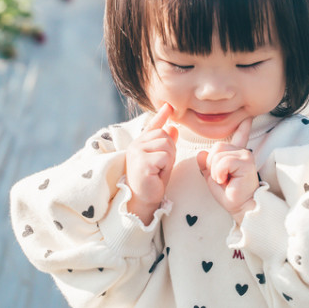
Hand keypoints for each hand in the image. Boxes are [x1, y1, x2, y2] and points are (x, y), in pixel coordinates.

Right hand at [125, 104, 178, 223]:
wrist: (142, 201)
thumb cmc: (152, 182)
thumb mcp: (162, 160)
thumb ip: (166, 144)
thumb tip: (173, 127)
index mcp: (140, 143)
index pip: (152, 126)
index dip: (161, 116)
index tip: (168, 106)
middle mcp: (136, 145)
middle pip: (164, 135)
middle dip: (170, 150)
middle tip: (162, 166)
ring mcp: (137, 153)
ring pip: (166, 144)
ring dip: (169, 159)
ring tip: (159, 171)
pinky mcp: (141, 162)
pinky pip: (165, 156)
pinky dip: (166, 167)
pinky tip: (157, 175)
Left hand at [196, 118, 257, 223]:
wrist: (240, 206)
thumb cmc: (229, 194)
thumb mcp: (212, 177)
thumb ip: (206, 164)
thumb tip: (201, 153)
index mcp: (236, 154)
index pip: (239, 136)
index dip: (243, 127)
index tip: (248, 118)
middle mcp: (242, 152)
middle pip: (216, 147)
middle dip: (212, 164)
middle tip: (221, 178)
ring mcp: (245, 155)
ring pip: (218, 155)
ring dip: (216, 171)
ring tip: (225, 180)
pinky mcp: (246, 161)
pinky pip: (223, 162)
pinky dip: (219, 173)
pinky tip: (227, 180)